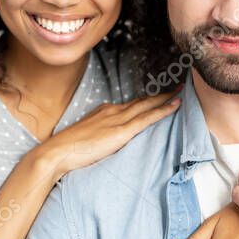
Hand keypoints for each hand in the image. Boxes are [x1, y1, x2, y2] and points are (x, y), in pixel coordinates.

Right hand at [38, 90, 180, 180]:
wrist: (57, 152)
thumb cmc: (68, 150)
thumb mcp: (87, 139)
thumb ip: (101, 137)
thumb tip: (109, 143)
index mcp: (104, 112)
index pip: (130, 105)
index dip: (145, 100)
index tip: (157, 96)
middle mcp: (112, 111)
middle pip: (141, 101)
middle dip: (160, 94)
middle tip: (177, 86)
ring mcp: (117, 119)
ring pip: (147, 105)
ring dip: (165, 98)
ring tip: (181, 91)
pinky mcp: (121, 131)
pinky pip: (147, 118)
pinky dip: (163, 110)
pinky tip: (175, 105)